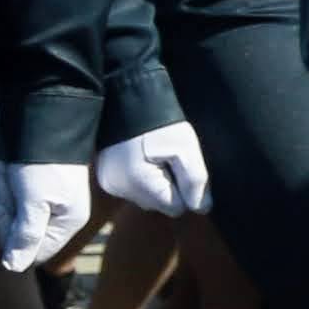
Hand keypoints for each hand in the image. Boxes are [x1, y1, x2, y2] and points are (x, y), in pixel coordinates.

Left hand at [0, 164, 92, 271]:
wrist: (45, 122)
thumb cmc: (42, 165)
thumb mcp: (33, 204)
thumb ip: (25, 237)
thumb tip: (13, 268)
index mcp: (67, 224)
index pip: (33, 253)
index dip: (12, 240)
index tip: (2, 214)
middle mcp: (60, 217)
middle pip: (22, 236)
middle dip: (7, 214)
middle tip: (6, 188)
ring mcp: (49, 202)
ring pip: (15, 217)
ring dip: (5, 197)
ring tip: (7, 174)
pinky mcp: (37, 188)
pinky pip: (15, 200)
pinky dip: (7, 187)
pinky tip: (7, 171)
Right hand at [94, 122, 211, 218]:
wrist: (130, 99)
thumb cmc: (160, 123)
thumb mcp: (184, 149)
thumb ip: (195, 181)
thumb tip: (202, 209)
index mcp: (139, 184)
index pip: (174, 207)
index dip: (184, 189)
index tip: (180, 166)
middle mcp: (119, 190)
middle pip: (158, 203)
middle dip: (168, 186)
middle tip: (168, 158)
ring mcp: (109, 184)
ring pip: (145, 197)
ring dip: (155, 182)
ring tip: (155, 155)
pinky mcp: (105, 176)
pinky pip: (132, 187)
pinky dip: (141, 177)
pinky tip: (142, 157)